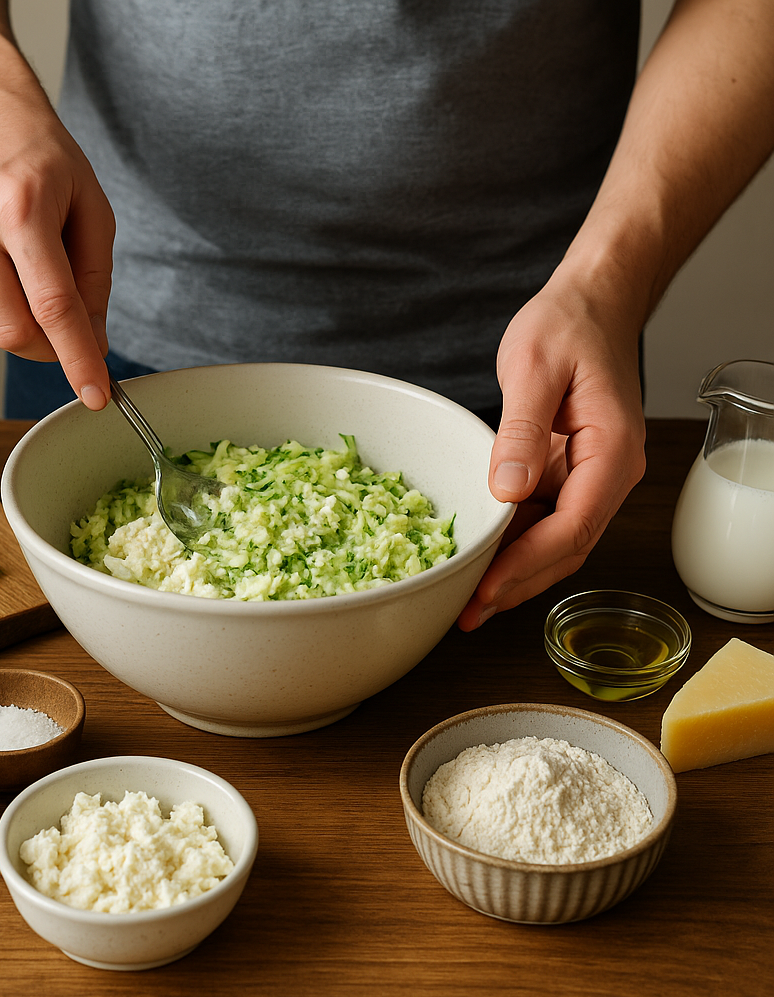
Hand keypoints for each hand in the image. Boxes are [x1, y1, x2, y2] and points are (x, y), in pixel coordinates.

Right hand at [0, 87, 114, 409]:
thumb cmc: (37, 156)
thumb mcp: (91, 208)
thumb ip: (95, 282)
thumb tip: (92, 344)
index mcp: (20, 209)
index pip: (53, 308)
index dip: (78, 360)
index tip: (95, 395)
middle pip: (13, 332)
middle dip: (47, 346)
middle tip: (63, 328)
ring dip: (12, 323)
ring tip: (19, 272)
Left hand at [455, 278, 645, 630]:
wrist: (591, 303)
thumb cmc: (566, 326)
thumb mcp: (533, 369)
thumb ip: (520, 432)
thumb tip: (507, 491)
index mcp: (610, 451)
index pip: (573, 527)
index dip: (526, 565)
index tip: (485, 589)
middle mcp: (609, 472)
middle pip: (568, 547)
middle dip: (518, 583)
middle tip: (467, 612)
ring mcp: (592, 475)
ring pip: (557, 540)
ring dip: (515, 571)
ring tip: (467, 596)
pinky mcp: (571, 471)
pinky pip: (546, 518)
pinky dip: (515, 542)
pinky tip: (482, 556)